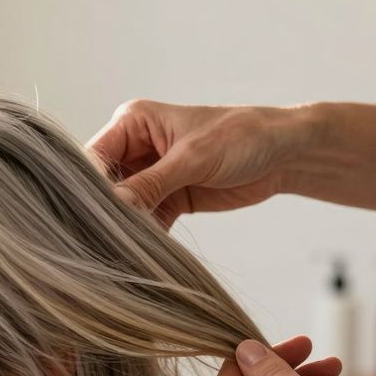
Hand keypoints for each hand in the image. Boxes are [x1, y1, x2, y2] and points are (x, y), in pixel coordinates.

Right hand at [87, 100, 306, 228]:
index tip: (90, 216)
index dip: (90, 187)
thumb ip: (150, 184)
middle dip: (106, 211)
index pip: (95, 157)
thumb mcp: (193, 159)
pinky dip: (144, 237)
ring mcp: (150, 175)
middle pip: (104, 185)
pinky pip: (144, 221)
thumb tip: (111, 207)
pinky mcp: (166, 198)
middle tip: (101, 239)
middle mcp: (135, 147)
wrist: (285, 154)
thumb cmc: (243, 136)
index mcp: (133, 123)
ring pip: (123, 206)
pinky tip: (141, 253)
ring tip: (120, 250)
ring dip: (125, 227)